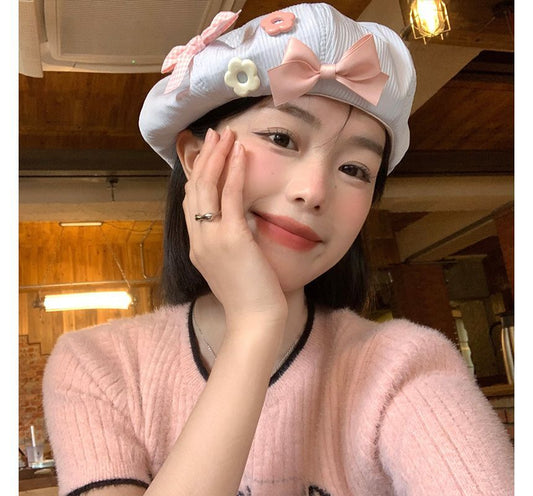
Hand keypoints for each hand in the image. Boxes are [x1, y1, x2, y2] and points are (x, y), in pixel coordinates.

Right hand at [182, 127, 287, 327]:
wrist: (253, 321)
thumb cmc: (249, 297)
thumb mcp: (232, 267)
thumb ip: (229, 244)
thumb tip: (241, 222)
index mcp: (198, 247)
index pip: (191, 203)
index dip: (197, 176)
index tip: (207, 156)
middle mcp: (198, 240)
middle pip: (194, 189)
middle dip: (204, 158)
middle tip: (214, 135)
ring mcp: (211, 239)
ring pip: (207, 188)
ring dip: (217, 157)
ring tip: (225, 134)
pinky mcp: (231, 238)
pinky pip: (229, 196)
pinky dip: (233, 171)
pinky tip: (240, 152)